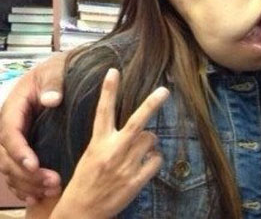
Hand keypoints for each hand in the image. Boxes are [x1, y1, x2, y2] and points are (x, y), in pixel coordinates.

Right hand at [0, 53, 66, 201]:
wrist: (62, 71)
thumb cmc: (58, 69)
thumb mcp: (56, 70)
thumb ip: (53, 82)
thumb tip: (51, 99)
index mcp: (13, 107)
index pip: (10, 133)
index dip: (19, 151)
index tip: (34, 165)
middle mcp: (10, 126)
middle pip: (8, 157)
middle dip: (27, 174)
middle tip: (51, 183)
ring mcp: (16, 138)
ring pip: (12, 168)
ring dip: (28, 183)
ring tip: (51, 191)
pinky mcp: (25, 146)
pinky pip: (17, 170)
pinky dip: (24, 185)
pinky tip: (37, 197)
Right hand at [48, 68, 168, 218]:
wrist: (80, 213)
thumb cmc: (86, 180)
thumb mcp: (92, 154)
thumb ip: (110, 138)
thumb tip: (140, 126)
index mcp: (98, 143)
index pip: (103, 111)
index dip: (109, 90)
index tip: (114, 71)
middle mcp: (113, 151)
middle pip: (137, 122)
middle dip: (152, 104)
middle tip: (164, 90)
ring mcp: (125, 166)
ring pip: (151, 140)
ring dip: (149, 143)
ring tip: (138, 153)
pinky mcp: (135, 181)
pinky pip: (156, 160)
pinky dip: (154, 160)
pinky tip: (145, 165)